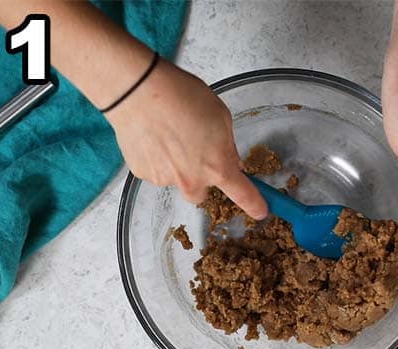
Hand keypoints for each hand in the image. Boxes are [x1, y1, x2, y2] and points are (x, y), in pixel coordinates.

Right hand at [105, 57, 266, 218]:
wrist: (136, 89)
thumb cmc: (180, 96)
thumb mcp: (220, 116)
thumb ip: (228, 145)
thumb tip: (230, 159)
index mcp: (217, 167)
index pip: (243, 195)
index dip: (254, 204)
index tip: (260, 211)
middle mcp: (192, 180)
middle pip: (201, 193)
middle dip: (201, 178)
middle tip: (194, 152)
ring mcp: (165, 179)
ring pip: (177, 180)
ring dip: (177, 166)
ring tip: (169, 135)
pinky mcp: (142, 172)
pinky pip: (155, 171)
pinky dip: (156, 158)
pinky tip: (153, 136)